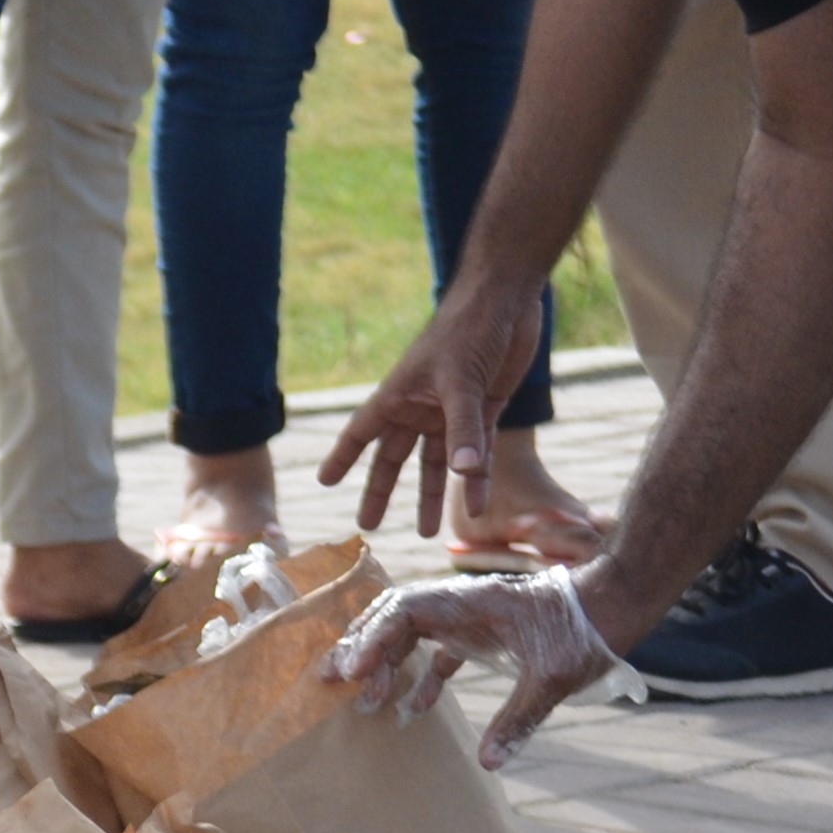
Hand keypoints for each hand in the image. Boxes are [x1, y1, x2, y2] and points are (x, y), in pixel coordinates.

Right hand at [316, 276, 551, 546]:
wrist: (507, 299)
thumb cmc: (469, 329)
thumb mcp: (461, 381)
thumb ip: (464, 428)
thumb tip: (462, 473)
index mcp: (399, 395)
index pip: (361, 433)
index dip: (343, 457)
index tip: (325, 481)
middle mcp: (420, 407)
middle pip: (395, 458)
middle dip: (383, 491)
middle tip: (369, 524)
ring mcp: (452, 411)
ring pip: (437, 462)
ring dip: (434, 495)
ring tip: (427, 532)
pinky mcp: (485, 409)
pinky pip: (476, 453)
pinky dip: (476, 479)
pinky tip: (476, 505)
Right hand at [318, 566, 627, 768]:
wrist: (615, 605)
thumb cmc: (586, 631)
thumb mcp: (556, 677)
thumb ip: (520, 718)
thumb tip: (490, 763)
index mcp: (470, 603)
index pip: (402, 612)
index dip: (371, 641)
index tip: (354, 676)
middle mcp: (462, 603)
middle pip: (393, 616)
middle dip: (360, 646)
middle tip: (331, 681)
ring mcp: (470, 615)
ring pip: (410, 629)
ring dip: (384, 659)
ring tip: (364, 697)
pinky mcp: (482, 631)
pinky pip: (436, 647)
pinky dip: (419, 673)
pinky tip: (412, 707)